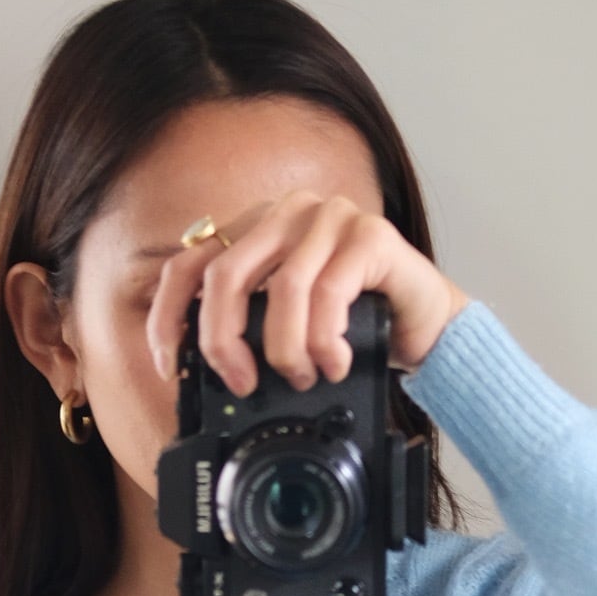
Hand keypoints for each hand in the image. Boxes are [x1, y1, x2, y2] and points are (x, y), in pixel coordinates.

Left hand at [145, 190, 470, 398]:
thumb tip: (199, 374)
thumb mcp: (289, 327)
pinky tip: (335, 363)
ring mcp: (331, 217)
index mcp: (257, 230)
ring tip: (304, 377)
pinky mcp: (371, 235)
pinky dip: (325, 341)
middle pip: (225, 276)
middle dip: (224, 341)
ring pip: (282, 290)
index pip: (189, 264)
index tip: (170, 366)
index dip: (168, 317)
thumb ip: (248, 330)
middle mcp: (288, 213)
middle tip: (243, 382)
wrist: (428, 325)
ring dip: (286, 350)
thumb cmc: (357, 327)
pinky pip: (330, 292)